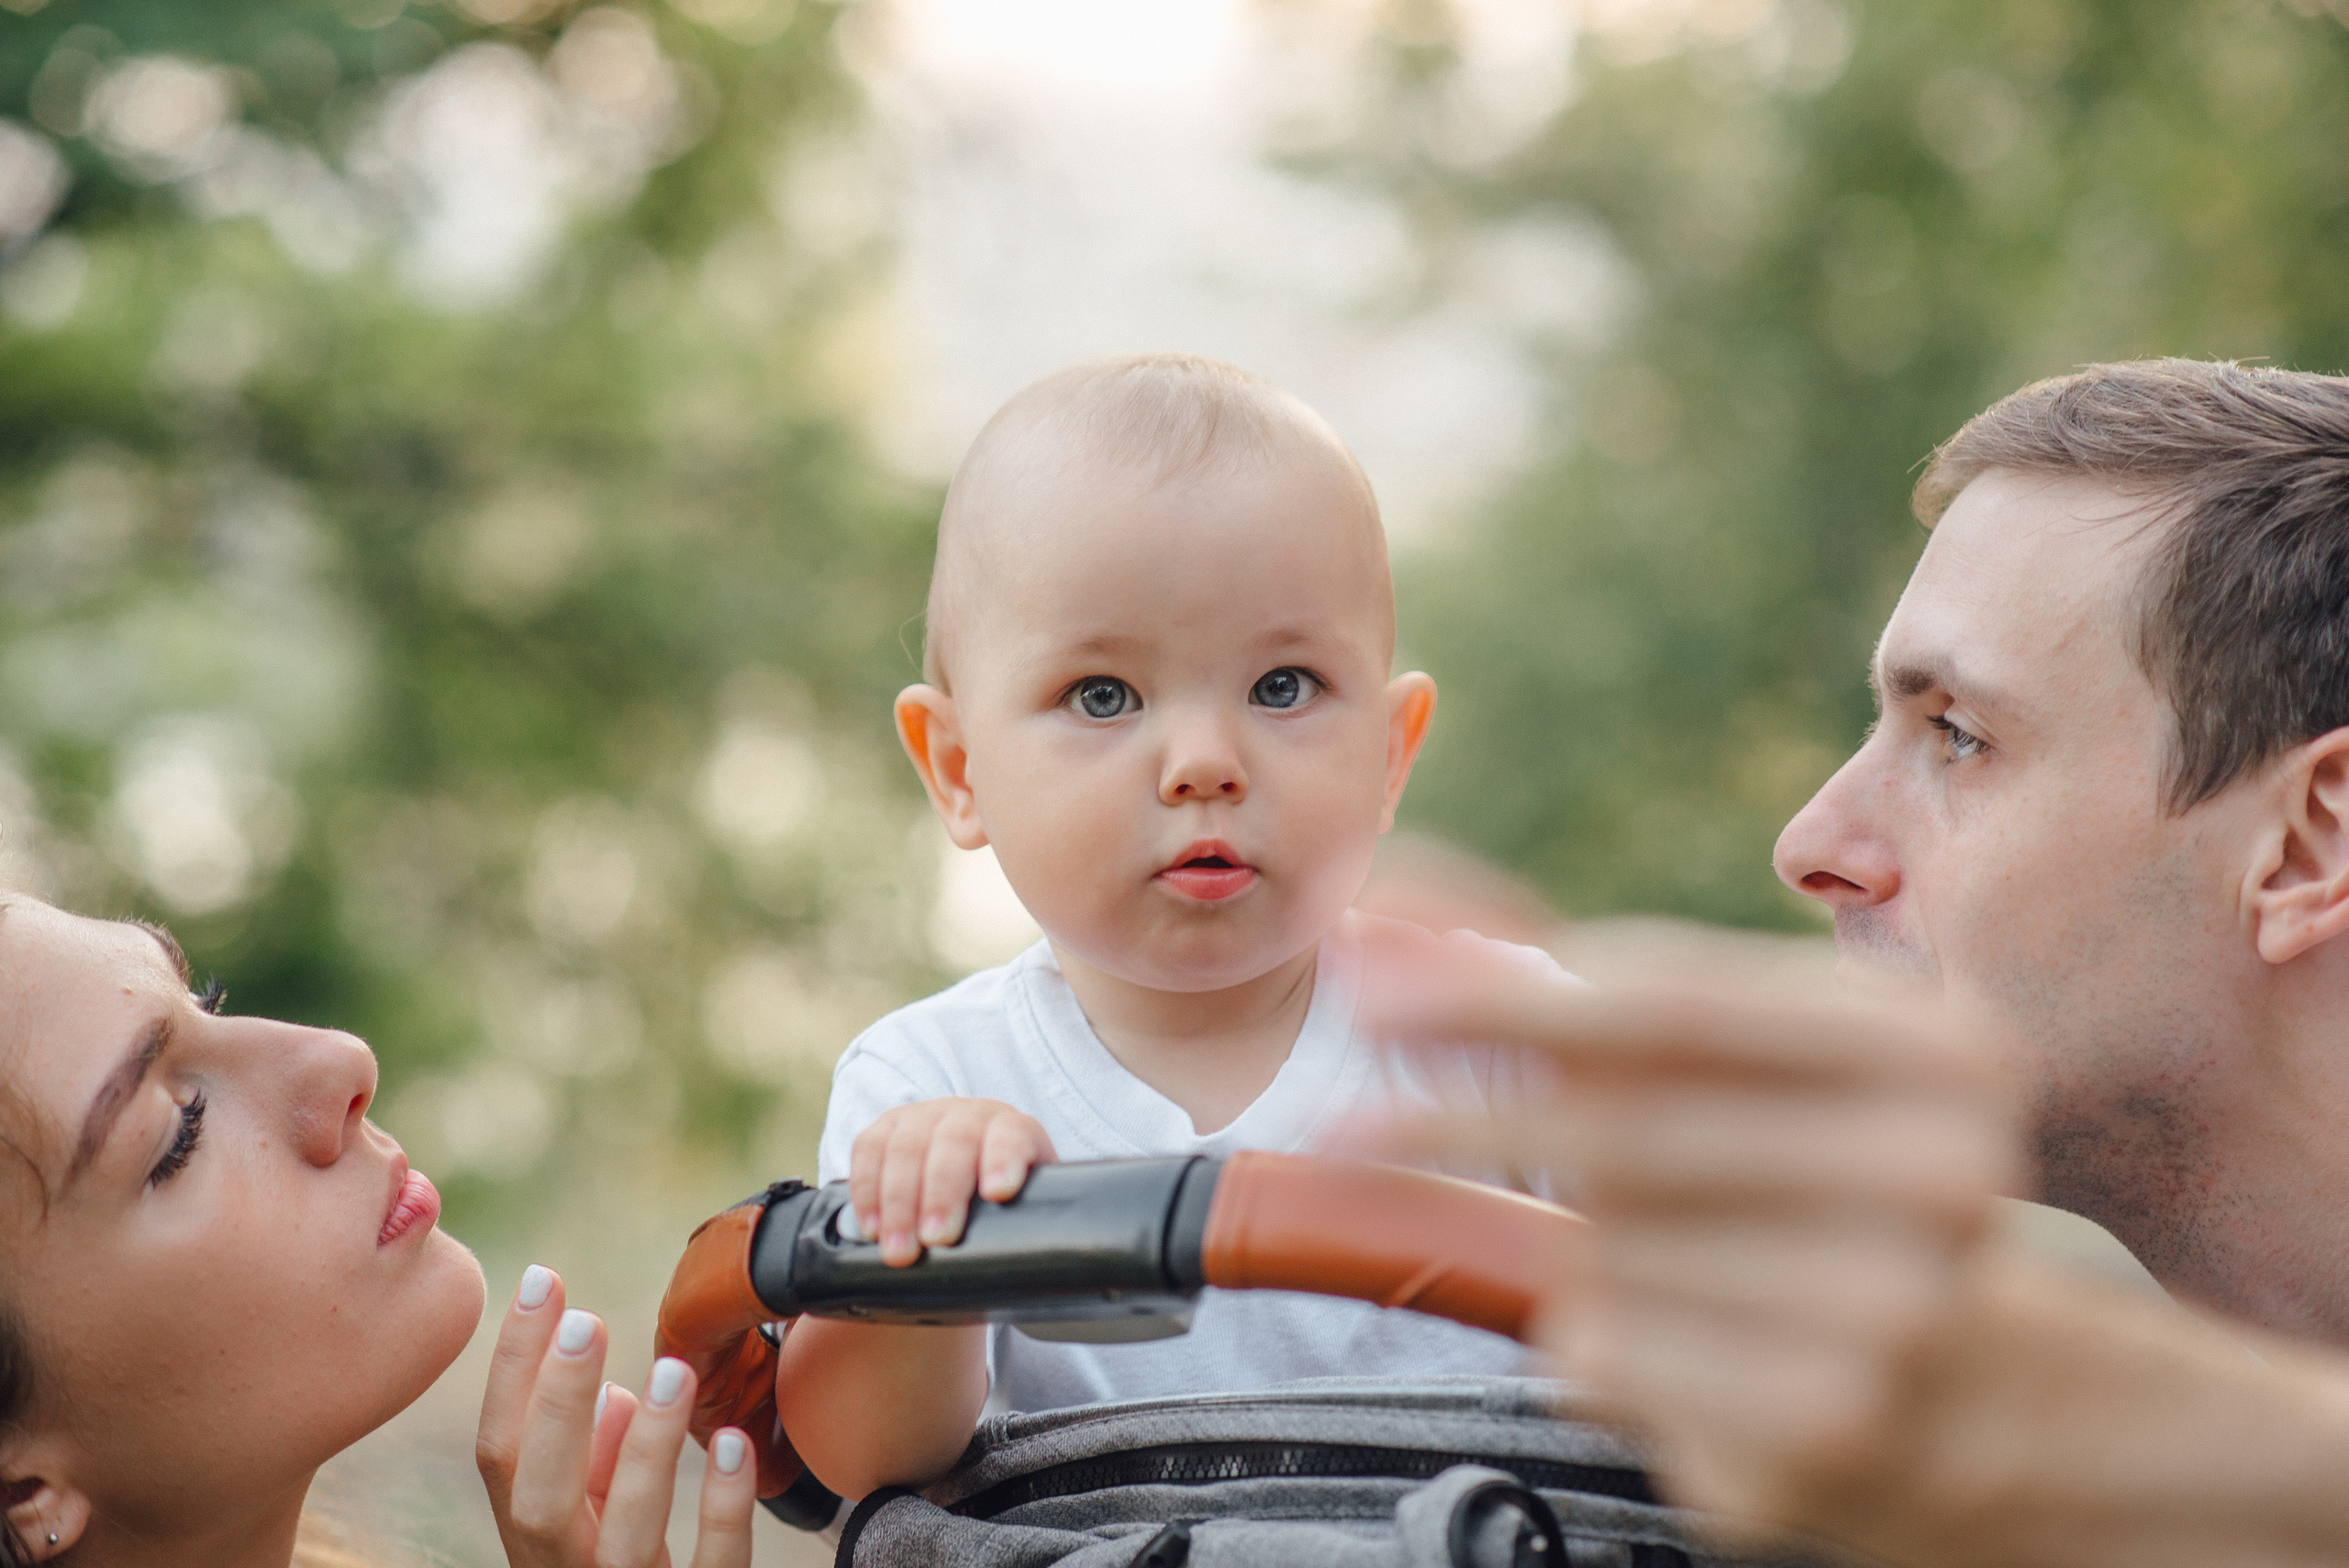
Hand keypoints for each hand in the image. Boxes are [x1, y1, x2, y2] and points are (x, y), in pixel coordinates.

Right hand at [478, 1265, 757, 1567]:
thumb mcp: (593, 1522)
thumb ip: (589, 1461)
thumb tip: (608, 1394)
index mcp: (534, 1540)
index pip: (501, 1454)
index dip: (513, 1370)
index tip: (542, 1283)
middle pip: (539, 1498)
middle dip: (554, 1409)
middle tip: (585, 1323)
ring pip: (624, 1537)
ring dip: (644, 1449)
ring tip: (672, 1369)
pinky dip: (720, 1509)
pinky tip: (733, 1446)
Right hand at [849, 1097, 1057, 1265]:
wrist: (964, 1186)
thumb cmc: (998, 1211)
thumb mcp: (1021, 1213)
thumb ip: (1029, 1233)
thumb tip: (1040, 1280)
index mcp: (1014, 1132)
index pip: (1012, 1135)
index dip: (1004, 1159)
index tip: (999, 1192)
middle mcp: (970, 1117)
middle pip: (954, 1142)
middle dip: (941, 1193)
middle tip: (936, 1240)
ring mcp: (925, 1118)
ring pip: (907, 1147)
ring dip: (898, 1202)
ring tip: (898, 1251)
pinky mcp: (886, 1128)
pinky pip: (869, 1149)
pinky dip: (866, 1191)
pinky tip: (870, 1227)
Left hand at [1360, 922, 2017, 1526]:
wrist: (1967, 1399)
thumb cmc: (1819, 1195)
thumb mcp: (1762, 1071)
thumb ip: (1603, 995)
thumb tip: (1398, 916)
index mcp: (1935, 1051)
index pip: (1677, 1001)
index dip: (1506, 991)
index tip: (1372, 983)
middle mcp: (1941, 1173)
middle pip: (1629, 1123)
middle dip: (1466, 1113)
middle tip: (1349, 1119)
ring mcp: (1896, 1309)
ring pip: (1609, 1244)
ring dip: (1563, 1243)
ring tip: (1618, 1254)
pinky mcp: (1825, 1426)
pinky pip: (1613, 1352)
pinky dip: (1583, 1335)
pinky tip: (1636, 1334)